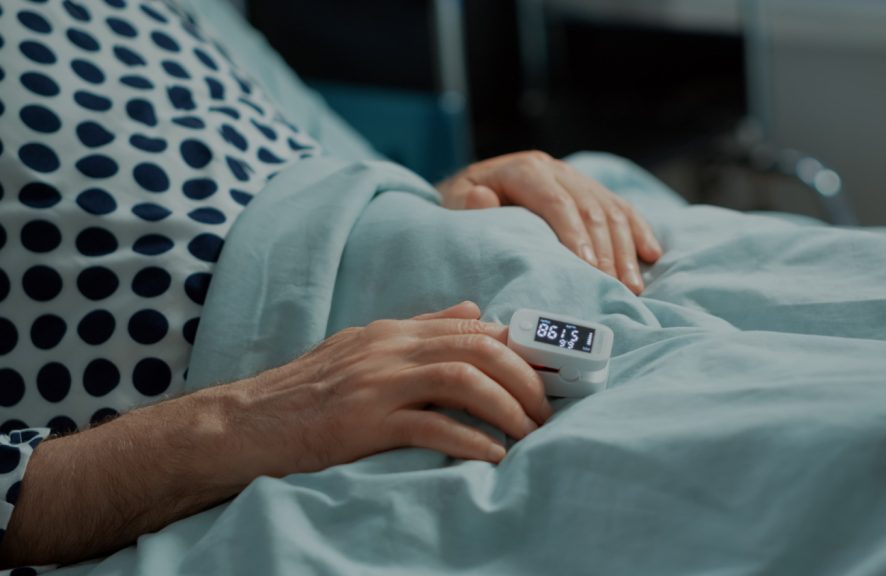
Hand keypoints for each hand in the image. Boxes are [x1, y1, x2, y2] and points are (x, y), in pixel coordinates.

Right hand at [228, 301, 551, 480]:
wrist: (244, 423)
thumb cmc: (306, 391)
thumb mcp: (365, 348)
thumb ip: (421, 329)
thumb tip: (475, 312)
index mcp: (392, 332)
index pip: (472, 330)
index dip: (517, 351)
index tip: (544, 377)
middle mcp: (389, 349)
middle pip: (477, 350)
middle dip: (523, 380)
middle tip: (544, 412)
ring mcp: (375, 384)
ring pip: (462, 380)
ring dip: (506, 407)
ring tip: (529, 434)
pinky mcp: (362, 422)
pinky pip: (430, 425)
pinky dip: (469, 440)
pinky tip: (492, 455)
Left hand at [437, 151, 662, 293]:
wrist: (468, 190)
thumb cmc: (460, 207)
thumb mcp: (453, 204)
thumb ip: (467, 205)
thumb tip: (484, 198)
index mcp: (525, 170)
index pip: (557, 203)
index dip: (576, 236)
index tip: (589, 271)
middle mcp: (555, 169)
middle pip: (591, 209)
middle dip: (608, 252)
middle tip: (618, 289)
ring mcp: (576, 178)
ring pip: (612, 210)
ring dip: (626, 249)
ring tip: (633, 286)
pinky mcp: (589, 191)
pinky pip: (622, 209)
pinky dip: (638, 232)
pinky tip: (652, 256)